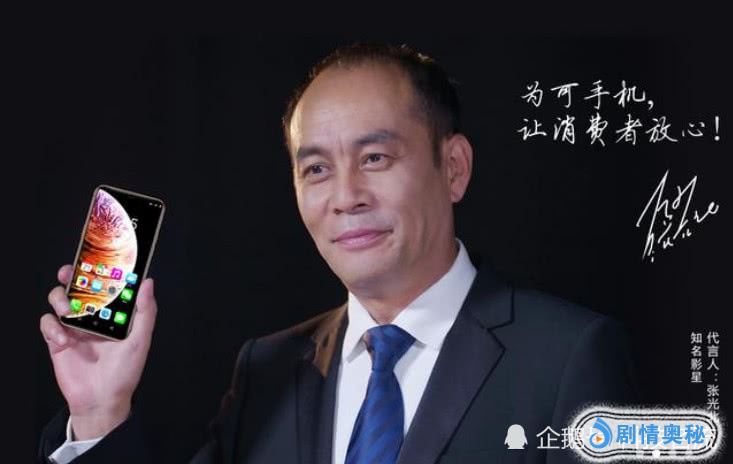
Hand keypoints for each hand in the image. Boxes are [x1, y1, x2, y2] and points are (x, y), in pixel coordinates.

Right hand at [40, 264, 157, 439]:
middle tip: (71, 272)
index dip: (99, 269)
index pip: (104, 284)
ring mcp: (74, 327)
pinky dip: (52, 327)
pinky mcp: (57, 341)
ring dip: (60, 300)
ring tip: (69, 313)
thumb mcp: (140, 339)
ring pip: (58, 300)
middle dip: (72, 275)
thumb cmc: (124, 372)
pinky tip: (65, 339)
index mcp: (112, 313)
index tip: (97, 257)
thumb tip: (147, 282)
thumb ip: (145, 311)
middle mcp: (92, 316)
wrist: (102, 400)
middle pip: (77, 286)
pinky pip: (47, 323)